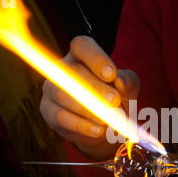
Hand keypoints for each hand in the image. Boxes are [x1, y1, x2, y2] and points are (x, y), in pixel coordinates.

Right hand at [40, 36, 139, 159]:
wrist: (106, 129)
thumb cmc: (116, 101)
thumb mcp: (129, 89)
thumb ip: (127, 82)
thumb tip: (119, 82)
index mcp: (81, 56)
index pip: (82, 46)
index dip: (96, 58)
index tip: (111, 74)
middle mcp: (62, 69)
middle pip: (72, 72)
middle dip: (95, 87)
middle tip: (114, 101)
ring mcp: (52, 90)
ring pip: (64, 95)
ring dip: (88, 108)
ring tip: (108, 119)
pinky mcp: (48, 112)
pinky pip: (61, 117)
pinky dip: (82, 125)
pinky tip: (98, 130)